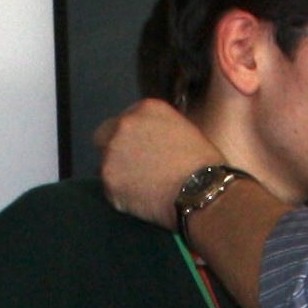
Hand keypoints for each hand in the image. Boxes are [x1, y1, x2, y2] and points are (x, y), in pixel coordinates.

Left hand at [93, 99, 221, 228]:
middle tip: (134, 167)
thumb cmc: (203, 163)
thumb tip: (147, 141)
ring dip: (118, 173)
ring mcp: (112, 152)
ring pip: (105, 163)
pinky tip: (142, 199)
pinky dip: (121, 194)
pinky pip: (109, 187)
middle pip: (104, 135)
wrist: (202, 191)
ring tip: (143, 187)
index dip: (133, 137)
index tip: (142, 150)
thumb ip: (158, 129)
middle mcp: (124, 124)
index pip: (125, 119)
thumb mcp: (183, 130)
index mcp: (145, 109)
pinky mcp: (108, 179)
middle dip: (115, 149)